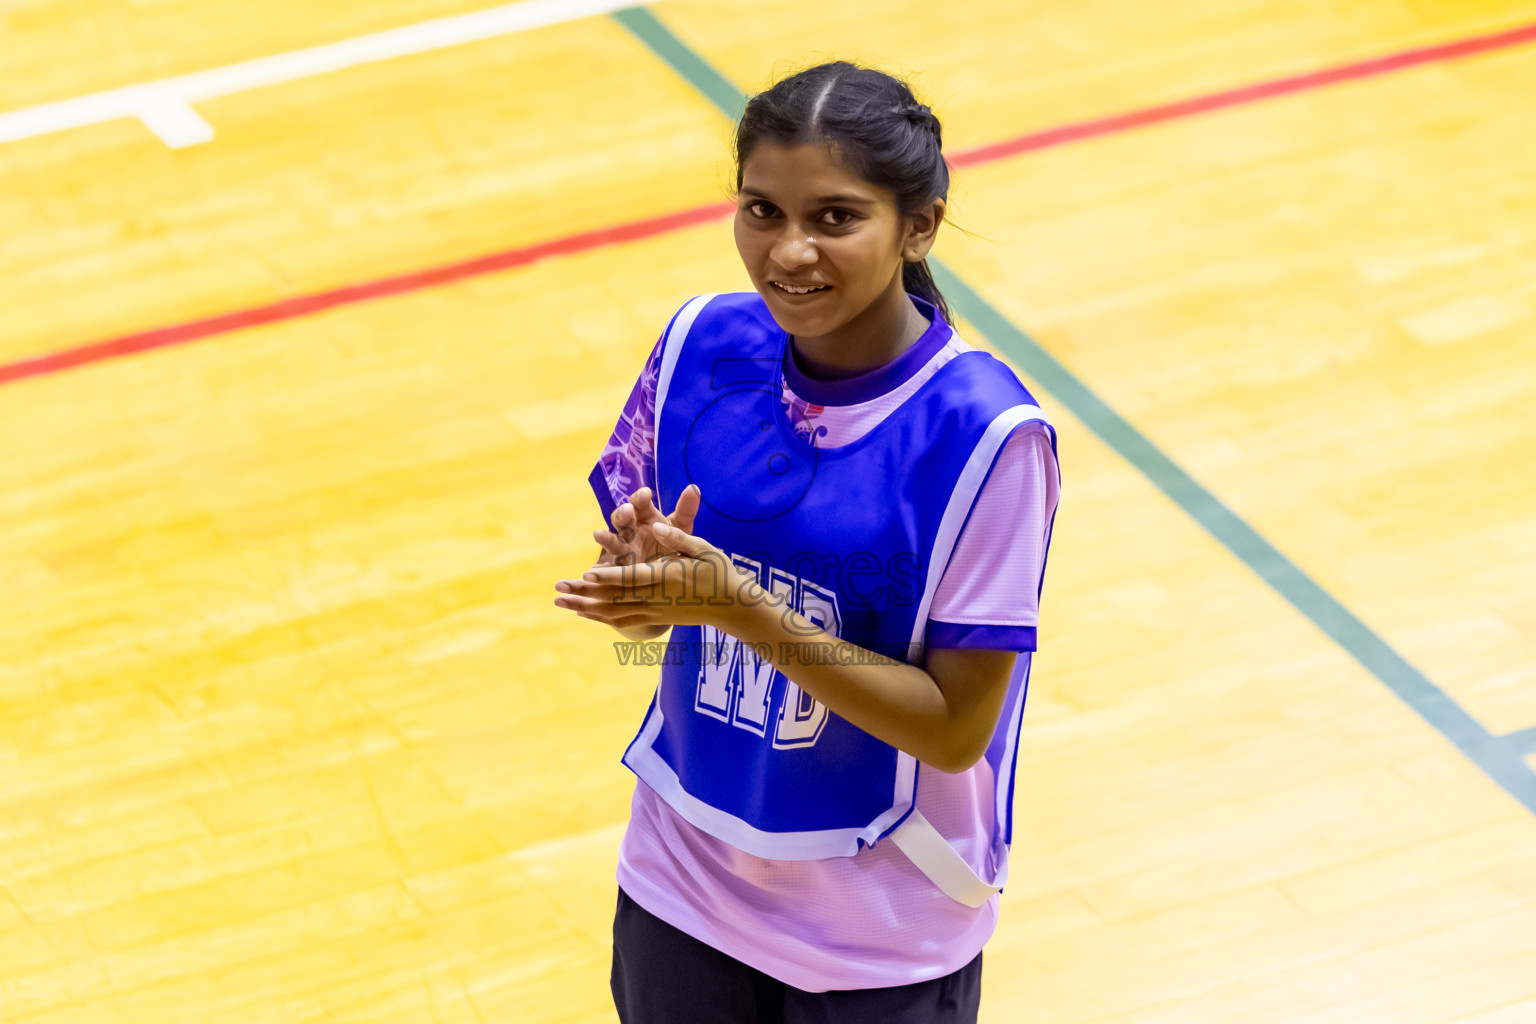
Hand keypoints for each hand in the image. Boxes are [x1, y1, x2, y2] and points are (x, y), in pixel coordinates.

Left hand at [555, 520, 780, 632]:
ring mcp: (657, 611)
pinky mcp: (658, 618)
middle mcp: (659, 597)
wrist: (734, 607)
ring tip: (561, 603)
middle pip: (616, 598)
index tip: (587, 575)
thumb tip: (654, 526)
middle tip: (557, 590)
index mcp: (669, 577)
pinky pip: (624, 620)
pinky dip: (602, 617)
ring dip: (586, 607)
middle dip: (584, 594)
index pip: (633, 578)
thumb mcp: (703, 549)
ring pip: (615, 613)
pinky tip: (585, 613)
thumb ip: (677, 538)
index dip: (609, 578)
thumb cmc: (720, 572)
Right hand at [593, 485, 699, 568]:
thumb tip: (694, 488)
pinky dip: (601, 568)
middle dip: (623, 513)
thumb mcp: (680, 528)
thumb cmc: (670, 545)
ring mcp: (621, 549)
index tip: (646, 494)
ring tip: (599, 534)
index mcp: (645, 516)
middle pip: (622, 518)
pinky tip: (597, 568)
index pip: (640, 502)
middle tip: (627, 510)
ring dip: (605, 537)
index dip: (641, 497)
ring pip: (611, 541)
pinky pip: (607, 567)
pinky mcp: (617, 568)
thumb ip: (686, 510)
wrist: (666, 574)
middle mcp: (630, 530)